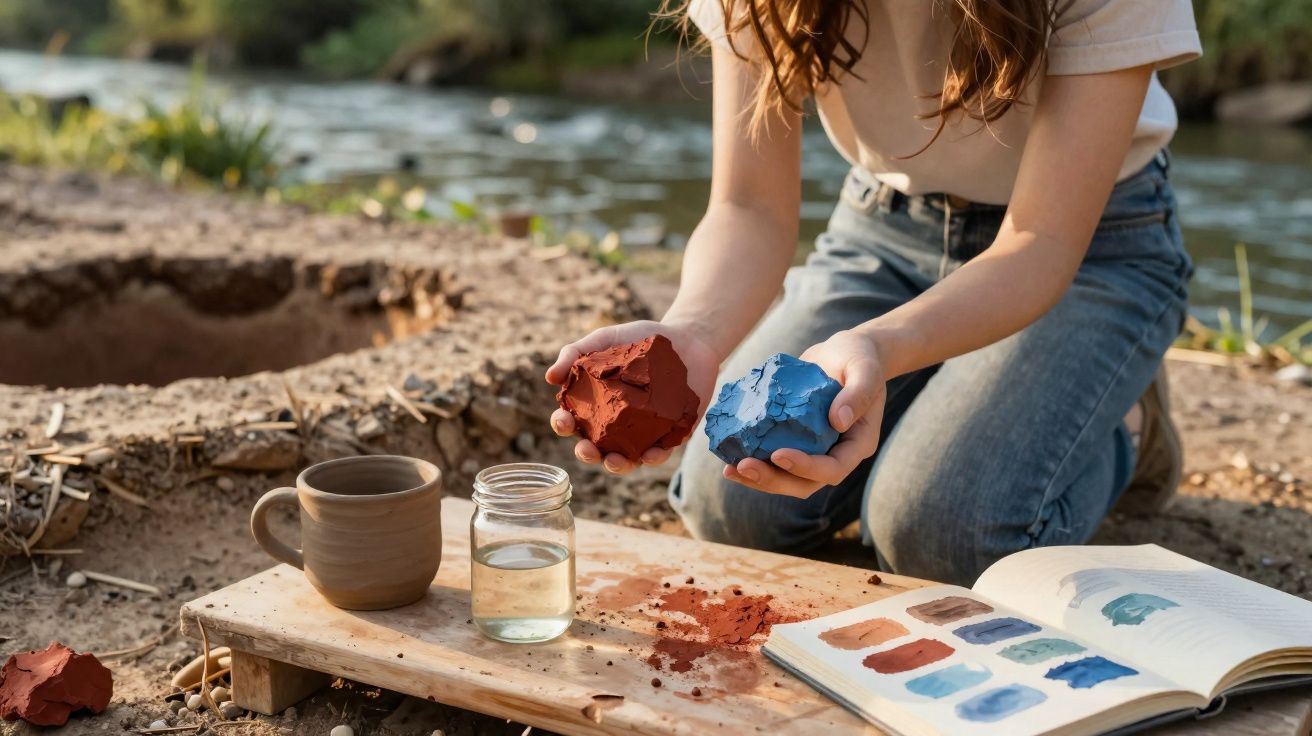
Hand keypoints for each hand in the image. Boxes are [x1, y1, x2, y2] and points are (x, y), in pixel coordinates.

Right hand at [545, 320, 720, 474]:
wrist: (686, 338)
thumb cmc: (640, 340)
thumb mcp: (605, 340)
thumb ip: (575, 352)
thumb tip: (550, 377)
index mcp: (595, 404)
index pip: (572, 420)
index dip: (563, 424)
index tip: (563, 420)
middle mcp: (616, 424)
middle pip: (595, 447)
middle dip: (587, 453)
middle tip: (586, 449)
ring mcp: (642, 432)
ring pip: (625, 459)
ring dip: (617, 466)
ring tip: (614, 462)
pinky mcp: (670, 435)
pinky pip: (660, 452)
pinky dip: (654, 457)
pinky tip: (651, 454)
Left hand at [724, 329, 886, 497]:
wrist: (844, 353)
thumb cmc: (860, 358)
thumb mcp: (865, 368)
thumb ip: (858, 393)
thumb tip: (838, 421)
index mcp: (857, 444)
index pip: (833, 469)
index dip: (806, 467)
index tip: (778, 454)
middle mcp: (835, 455)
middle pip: (805, 483)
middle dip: (773, 480)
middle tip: (743, 467)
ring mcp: (814, 451)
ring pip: (787, 478)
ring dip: (759, 478)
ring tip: (731, 469)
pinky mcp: (795, 442)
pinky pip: (774, 459)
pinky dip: (753, 459)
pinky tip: (729, 453)